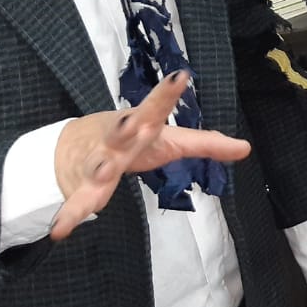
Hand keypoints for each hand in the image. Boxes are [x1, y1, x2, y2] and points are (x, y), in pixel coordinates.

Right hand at [50, 73, 250, 239]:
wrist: (72, 148)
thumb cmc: (131, 140)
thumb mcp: (169, 140)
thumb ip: (206, 143)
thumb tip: (246, 148)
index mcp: (141, 125)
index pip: (157, 108)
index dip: (168, 94)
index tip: (181, 76)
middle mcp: (118, 138)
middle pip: (125, 130)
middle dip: (129, 125)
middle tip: (134, 121)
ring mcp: (98, 161)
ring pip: (100, 164)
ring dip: (101, 167)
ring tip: (103, 170)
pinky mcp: (84, 187)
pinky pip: (78, 203)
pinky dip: (70, 216)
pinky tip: (60, 230)